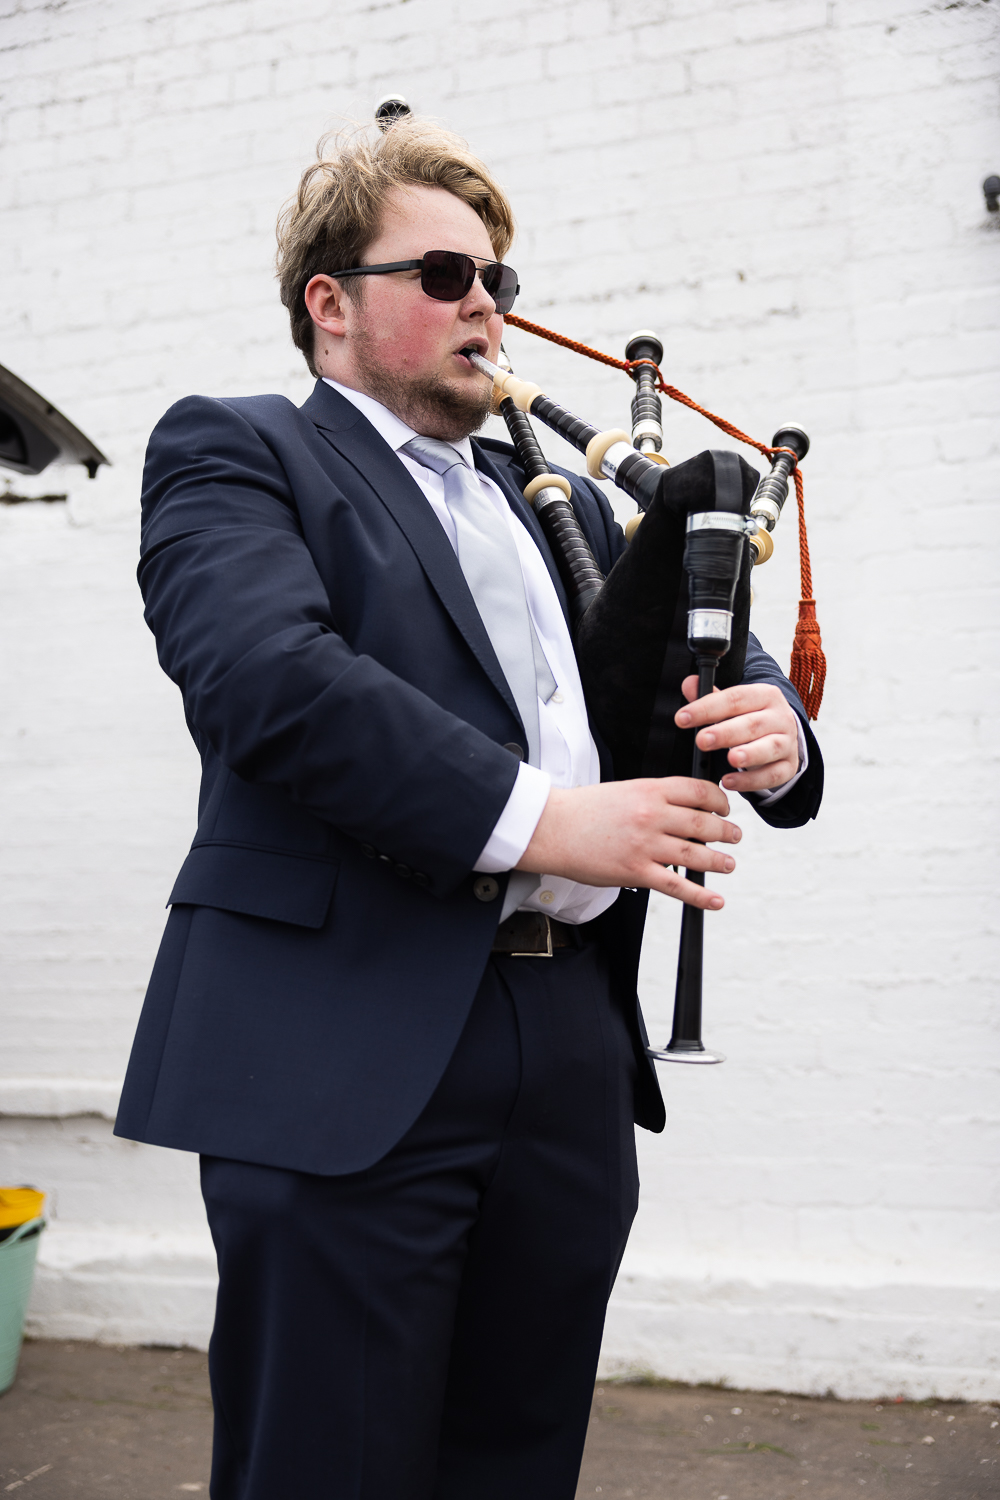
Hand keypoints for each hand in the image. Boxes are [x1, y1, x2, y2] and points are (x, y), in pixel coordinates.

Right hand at [515, 777, 740, 908]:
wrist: (553, 828)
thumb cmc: (583, 810)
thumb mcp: (624, 790)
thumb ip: (654, 797)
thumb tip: (683, 810)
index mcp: (650, 790)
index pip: (699, 791)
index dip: (719, 801)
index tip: (724, 808)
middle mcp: (652, 816)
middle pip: (704, 823)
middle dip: (725, 832)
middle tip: (733, 836)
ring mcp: (645, 845)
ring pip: (696, 855)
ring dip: (718, 861)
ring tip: (728, 864)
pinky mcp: (636, 872)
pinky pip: (676, 887)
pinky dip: (700, 895)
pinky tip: (715, 899)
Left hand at [676, 677, 799, 793]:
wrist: (783, 736)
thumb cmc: (751, 718)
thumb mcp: (734, 705)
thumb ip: (711, 696)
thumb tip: (690, 683)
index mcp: (765, 695)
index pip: (735, 698)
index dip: (707, 707)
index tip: (682, 718)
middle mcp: (780, 717)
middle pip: (752, 724)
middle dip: (725, 732)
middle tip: (702, 740)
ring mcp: (787, 743)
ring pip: (769, 748)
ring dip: (749, 754)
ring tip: (730, 758)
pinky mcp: (788, 766)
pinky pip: (772, 775)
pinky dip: (751, 781)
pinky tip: (729, 782)